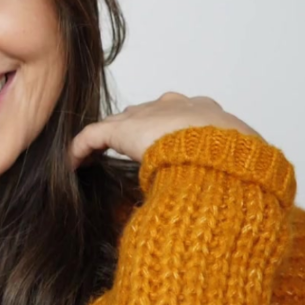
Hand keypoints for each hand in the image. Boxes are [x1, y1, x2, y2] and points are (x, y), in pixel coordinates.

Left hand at [69, 92, 259, 167]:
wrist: (219, 149)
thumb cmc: (234, 159)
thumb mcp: (233, 162)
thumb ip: (218, 170)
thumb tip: (216, 198)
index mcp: (203, 112)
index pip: (177, 117)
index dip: (165, 133)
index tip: (159, 150)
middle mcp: (172, 106)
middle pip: (143, 116)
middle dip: (132, 132)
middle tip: (122, 154)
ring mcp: (146, 114)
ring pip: (117, 124)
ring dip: (106, 141)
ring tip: (93, 160)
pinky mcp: (121, 129)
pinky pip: (90, 137)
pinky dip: (79, 150)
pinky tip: (70, 166)